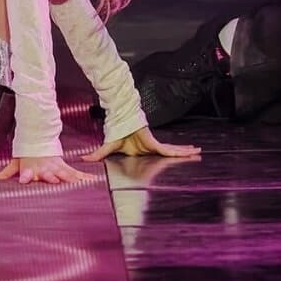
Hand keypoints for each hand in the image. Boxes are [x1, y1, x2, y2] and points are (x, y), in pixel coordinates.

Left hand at [0, 156, 97, 185]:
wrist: (39, 139)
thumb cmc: (27, 154)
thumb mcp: (16, 161)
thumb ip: (7, 172)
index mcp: (32, 167)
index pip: (27, 171)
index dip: (26, 175)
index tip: (24, 179)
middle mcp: (44, 168)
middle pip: (48, 173)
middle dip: (50, 176)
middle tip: (53, 180)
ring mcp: (55, 167)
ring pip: (63, 173)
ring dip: (70, 178)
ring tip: (78, 184)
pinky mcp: (64, 167)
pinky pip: (75, 173)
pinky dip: (84, 177)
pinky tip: (92, 181)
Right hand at [82, 126, 200, 162]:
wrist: (120, 120)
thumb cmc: (116, 132)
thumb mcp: (109, 147)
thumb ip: (99, 154)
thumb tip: (83, 159)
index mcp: (141, 152)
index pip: (155, 157)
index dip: (165, 159)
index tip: (173, 160)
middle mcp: (150, 149)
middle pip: (168, 154)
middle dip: (181, 153)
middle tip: (195, 153)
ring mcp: (154, 146)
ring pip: (172, 152)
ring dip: (185, 151)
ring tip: (197, 151)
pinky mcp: (155, 144)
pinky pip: (170, 150)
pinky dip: (180, 151)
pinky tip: (192, 150)